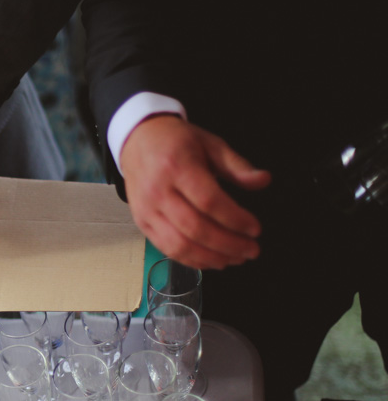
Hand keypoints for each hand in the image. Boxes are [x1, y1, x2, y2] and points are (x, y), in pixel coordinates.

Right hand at [120, 115, 271, 269]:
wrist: (137, 140)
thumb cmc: (176, 142)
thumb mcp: (210, 144)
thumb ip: (237, 166)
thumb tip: (263, 180)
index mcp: (176, 166)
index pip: (208, 201)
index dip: (234, 219)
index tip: (254, 228)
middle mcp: (157, 191)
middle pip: (195, 228)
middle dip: (228, 244)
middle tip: (251, 249)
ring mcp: (146, 210)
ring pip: (179, 244)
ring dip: (211, 257)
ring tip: (235, 258)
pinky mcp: (141, 223)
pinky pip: (167, 249)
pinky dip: (192, 260)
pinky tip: (212, 260)